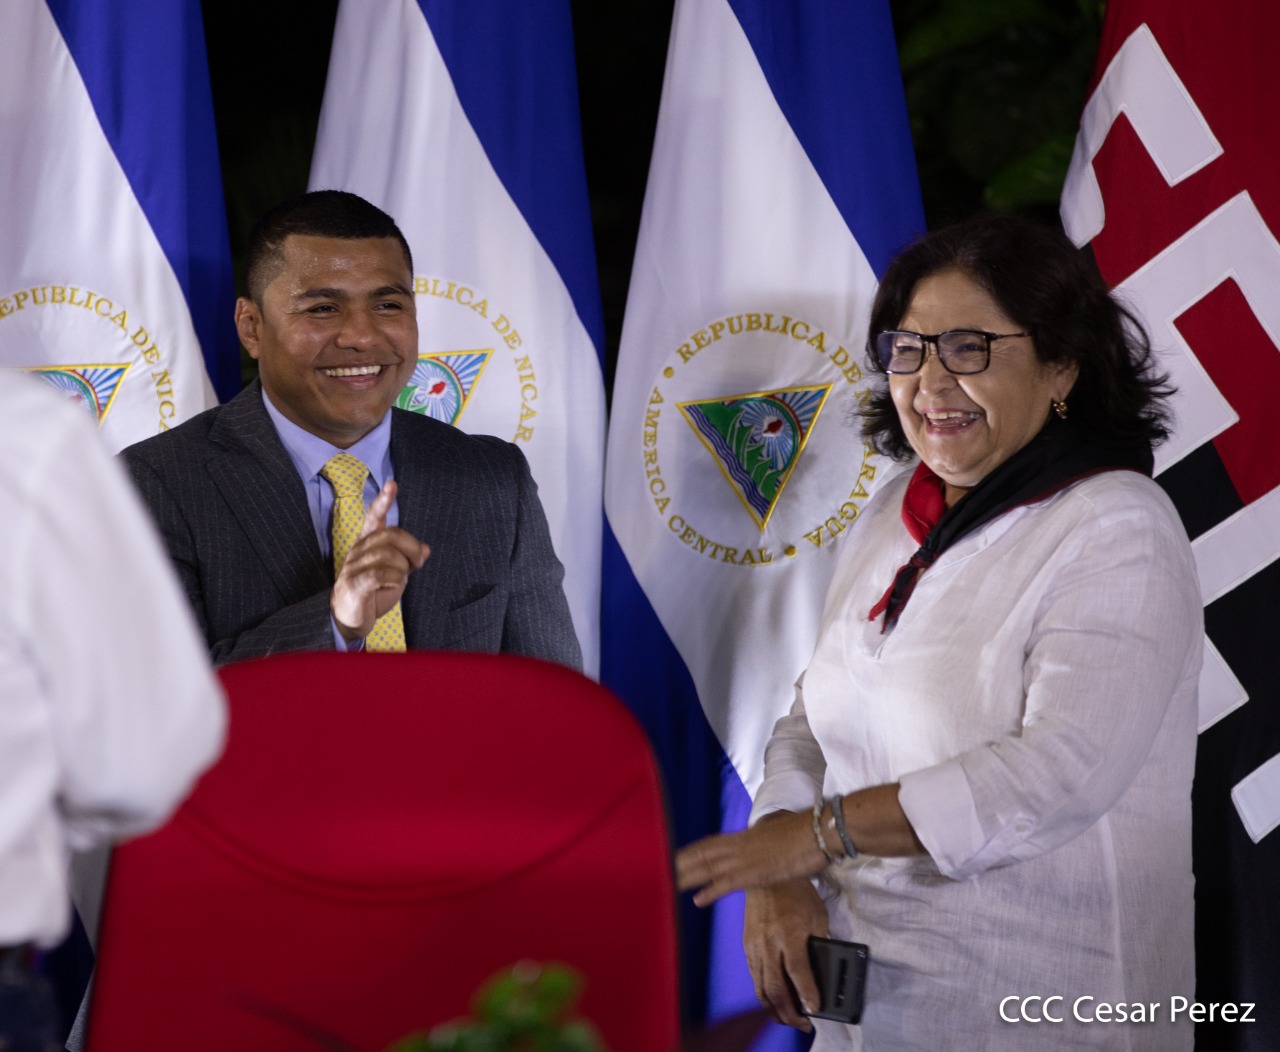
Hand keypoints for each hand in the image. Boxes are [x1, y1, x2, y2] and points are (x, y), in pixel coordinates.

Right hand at [330, 480, 429, 639]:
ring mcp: (353, 566)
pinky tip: (394, 585)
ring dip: (403, 569)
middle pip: (391, 535)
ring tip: (399, 580)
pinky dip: (395, 579)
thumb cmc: (373, 592)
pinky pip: (380, 574)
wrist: (349, 618)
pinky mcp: (353, 584)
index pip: (373, 517)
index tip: (393, 484)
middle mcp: (358, 550)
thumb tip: (426, 549)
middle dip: (412, 548)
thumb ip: (408, 559)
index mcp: (367, 543)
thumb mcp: (395, 573)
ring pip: (389, 556)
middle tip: (418, 563)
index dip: (383, 501)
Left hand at [675, 810, 826, 907]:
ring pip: (708, 867)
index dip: (692, 852)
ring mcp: (745, 858)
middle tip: (657, 870)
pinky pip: (726, 883)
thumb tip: (764, 849)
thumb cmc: (806, 832)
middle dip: (680, 863)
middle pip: (702, 854)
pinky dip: (710, 891)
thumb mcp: (779, 836)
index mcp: (745, 836)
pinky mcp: (755, 873)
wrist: (819, 831)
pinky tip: (697, 900)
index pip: (711, 844)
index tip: (674, 858)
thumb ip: (765, 845)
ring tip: (666, 884)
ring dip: (686, 876)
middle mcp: (740, 845)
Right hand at [745, 880, 828, 1031]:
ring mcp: (754, 945)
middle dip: (790, 1013)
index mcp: (789, 933)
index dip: (807, 994)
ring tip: (789, 1018)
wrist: (766, 875)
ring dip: (775, 1008)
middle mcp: (768, 942)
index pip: (798, 972)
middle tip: (803, 1024)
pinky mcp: (747, 945)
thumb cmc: (797, 893)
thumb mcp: (817, 916)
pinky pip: (754, 976)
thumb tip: (823, 973)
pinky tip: (775, 999)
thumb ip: (819, 943)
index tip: (814, 1010)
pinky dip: (764, 993)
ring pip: (761, 988)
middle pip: (776, 988)